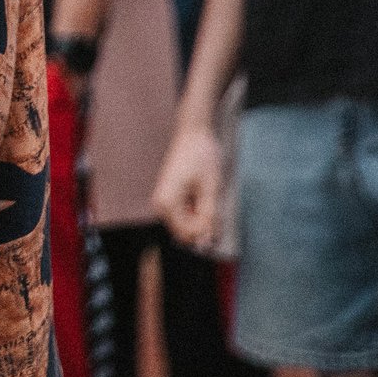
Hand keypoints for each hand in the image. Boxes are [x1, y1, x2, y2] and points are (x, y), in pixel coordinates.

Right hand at [152, 123, 226, 252]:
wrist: (193, 135)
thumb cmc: (202, 158)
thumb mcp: (211, 189)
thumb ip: (208, 216)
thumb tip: (207, 241)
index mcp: (167, 203)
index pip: (187, 234)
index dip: (205, 230)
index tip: (216, 213)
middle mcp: (161, 205)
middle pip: (185, 232)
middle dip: (203, 224)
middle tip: (213, 203)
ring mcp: (164, 202)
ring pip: (186, 225)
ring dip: (201, 217)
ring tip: (208, 196)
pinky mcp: (170, 198)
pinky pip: (184, 216)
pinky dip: (197, 211)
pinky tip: (202, 195)